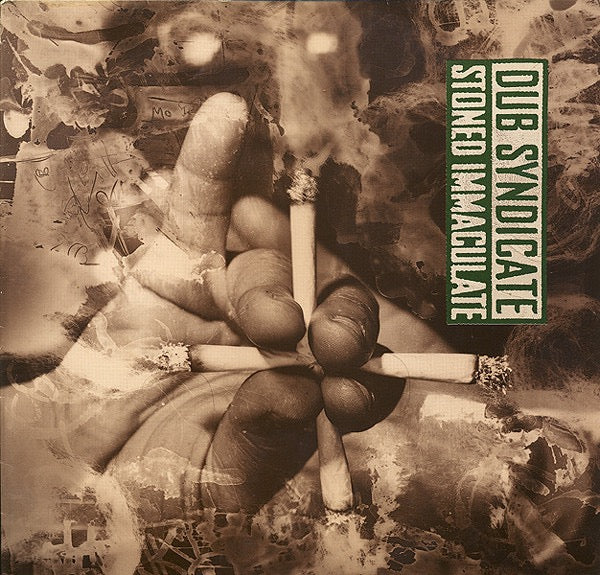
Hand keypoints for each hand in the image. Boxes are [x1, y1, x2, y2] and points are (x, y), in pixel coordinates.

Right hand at [2, 92, 447, 517]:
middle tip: (308, 334)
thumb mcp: (218, 479)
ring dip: (273, 268)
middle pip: (329, 298)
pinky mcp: (180, 258)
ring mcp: (231, 288)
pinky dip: (213, 166)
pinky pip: (201, 203)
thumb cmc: (156, 482)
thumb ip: (265, 439)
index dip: (370, 366)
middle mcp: (280, 330)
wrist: (81, 460)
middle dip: (330, 311)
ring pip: (273, 256)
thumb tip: (305, 389)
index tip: (350, 382)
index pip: (363, 364)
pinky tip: (228, 121)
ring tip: (259, 309)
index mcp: (305, 385)